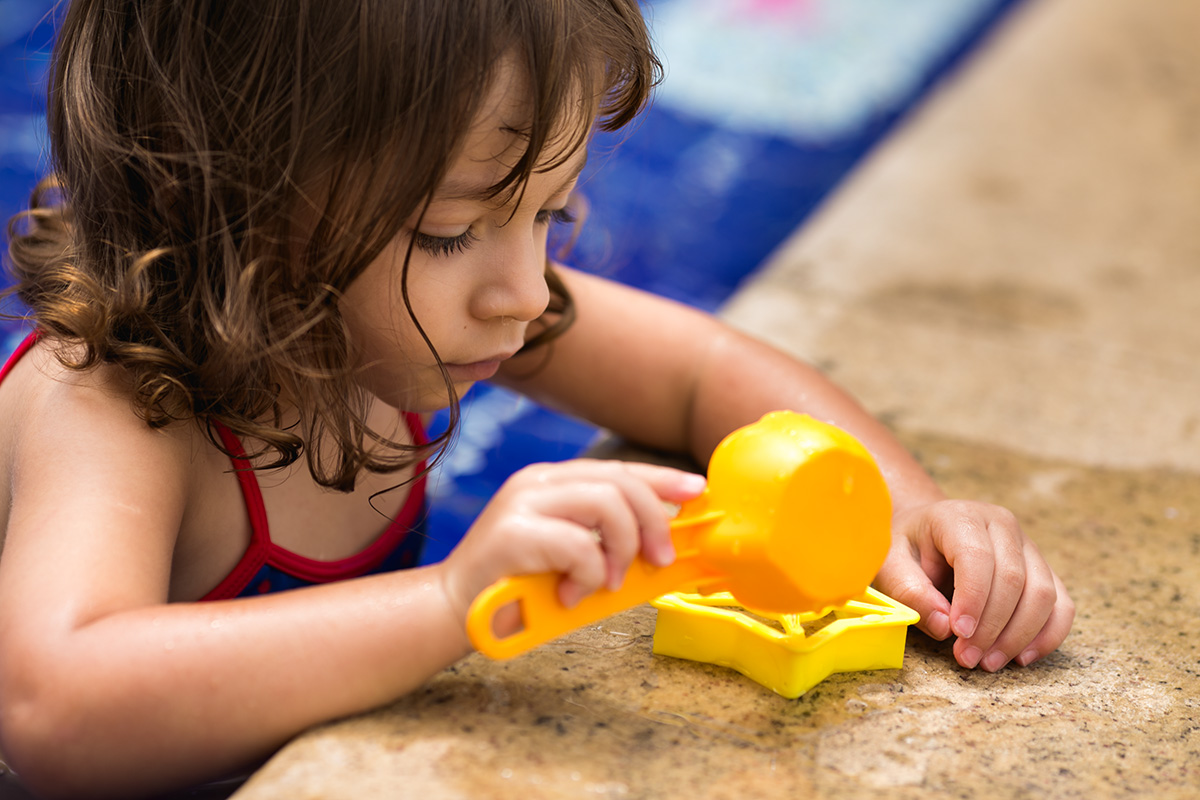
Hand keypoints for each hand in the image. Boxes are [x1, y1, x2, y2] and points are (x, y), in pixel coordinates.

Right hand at [439, 459, 706, 627]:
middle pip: (619, 482)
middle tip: (658, 561)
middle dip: (653, 521)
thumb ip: (604, 542)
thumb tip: (662, 543)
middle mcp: (536, 483)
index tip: (697, 491)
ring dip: (621, 550)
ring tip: (607, 583)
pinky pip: (579, 546)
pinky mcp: (512, 534)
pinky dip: (588, 575)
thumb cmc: (517, 589)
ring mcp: (522, 504)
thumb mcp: (569, 557)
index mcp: (551, 481)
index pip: (618, 469)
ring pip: (606, 504)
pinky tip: (570, 594)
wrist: (453, 612)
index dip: (662, 479)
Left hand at [872, 500, 1073, 671]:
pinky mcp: (1042, 570)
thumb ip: (910, 592)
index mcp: (961, 516)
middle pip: (1014, 579)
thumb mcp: (891, 565)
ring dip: (1019, 636)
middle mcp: (1001, 525)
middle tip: (967, 659)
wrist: (926, 533)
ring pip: (1043, 594)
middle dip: (992, 627)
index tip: (959, 633)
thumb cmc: (907, 549)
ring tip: (988, 662)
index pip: (978, 558)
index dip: (973, 599)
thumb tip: (944, 626)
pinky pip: (1061, 604)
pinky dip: (1047, 635)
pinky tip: (1021, 657)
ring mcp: (1027, 546)